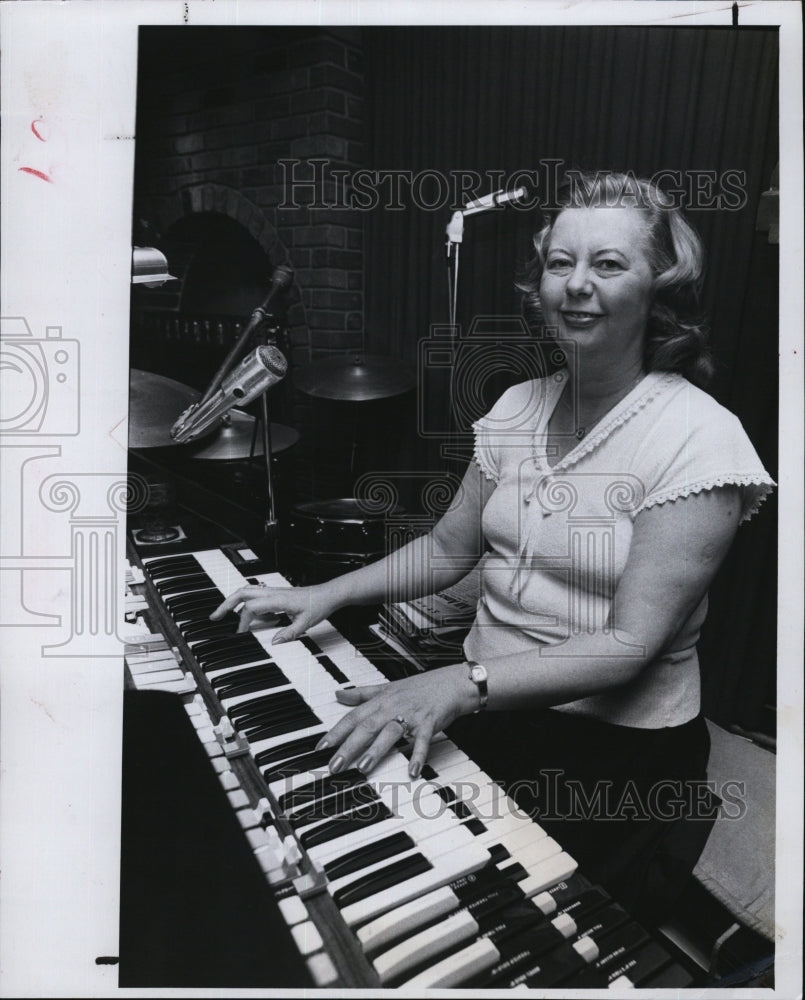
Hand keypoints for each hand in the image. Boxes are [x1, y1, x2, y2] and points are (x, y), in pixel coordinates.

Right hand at [209, 583, 336, 640]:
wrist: (328, 594)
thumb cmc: (318, 605)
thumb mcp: (305, 623)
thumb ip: (289, 634)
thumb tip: (273, 643)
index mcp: (277, 599)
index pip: (251, 607)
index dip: (243, 621)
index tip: (241, 633)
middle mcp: (272, 592)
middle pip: (242, 592)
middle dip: (225, 604)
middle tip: (214, 617)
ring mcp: (273, 591)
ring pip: (246, 590)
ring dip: (232, 600)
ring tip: (223, 613)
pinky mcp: (275, 594)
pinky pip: (255, 594)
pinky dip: (244, 601)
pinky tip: (244, 613)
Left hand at [319, 664, 476, 779]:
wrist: (451, 682)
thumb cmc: (419, 688)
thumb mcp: (387, 687)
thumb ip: (362, 694)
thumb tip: (338, 693)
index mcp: (380, 701)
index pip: (353, 717)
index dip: (336, 732)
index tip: (320, 748)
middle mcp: (392, 707)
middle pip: (366, 727)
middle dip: (349, 746)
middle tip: (335, 766)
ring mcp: (411, 715)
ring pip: (390, 732)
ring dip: (376, 750)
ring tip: (363, 767)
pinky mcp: (429, 722)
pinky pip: (423, 740)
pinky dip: (418, 755)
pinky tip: (412, 771)